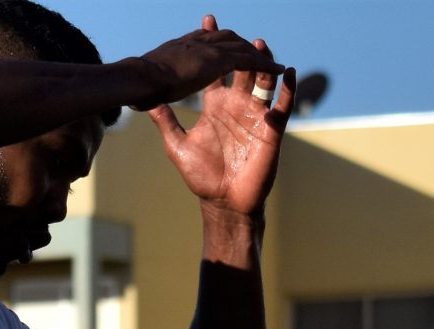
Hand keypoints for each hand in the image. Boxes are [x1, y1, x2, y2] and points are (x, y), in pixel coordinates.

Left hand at [145, 16, 291, 218]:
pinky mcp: (271, 130)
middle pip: (241, 69)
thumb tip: (146, 102)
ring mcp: (255, 115)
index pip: (215, 70)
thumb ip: (166, 122)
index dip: (211, 48)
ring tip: (259, 45)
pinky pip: (282, 105)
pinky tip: (287, 73)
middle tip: (236, 31)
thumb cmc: (202, 177)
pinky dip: (287, 89)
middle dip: (239, 49)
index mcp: (216, 105)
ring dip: (262, 63)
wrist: (223, 202)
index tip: (207, 22)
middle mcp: (237, 105)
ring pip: (262, 81)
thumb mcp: (178, 147)